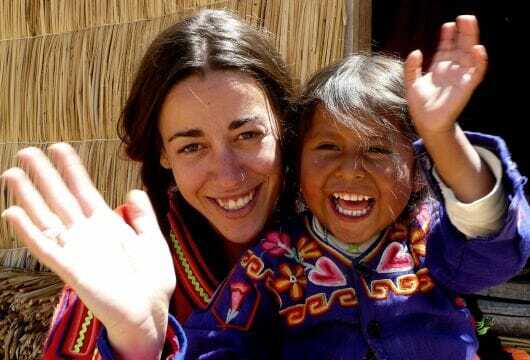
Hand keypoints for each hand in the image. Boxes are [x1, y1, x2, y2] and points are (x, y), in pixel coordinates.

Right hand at [1, 144, 175, 358]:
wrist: (149, 311)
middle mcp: (87, 234)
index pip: (84, 191)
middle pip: (59, 199)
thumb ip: (143, 216)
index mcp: (106, 225)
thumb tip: (134, 190)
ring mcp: (76, 250)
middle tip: (26, 152)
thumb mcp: (153, 240)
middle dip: (43, 175)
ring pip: (46, 218)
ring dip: (28, 197)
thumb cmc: (151, 279)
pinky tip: (11, 213)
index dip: (71, 169)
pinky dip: (28, 231)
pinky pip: (44, 248)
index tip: (59, 147)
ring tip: (11, 174)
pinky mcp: (70, 270)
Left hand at [405, 15, 487, 138]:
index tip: (447, 25)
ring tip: (470, 23)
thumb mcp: (412, 83)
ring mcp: (460, 77)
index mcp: (440, 69)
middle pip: (460, 47)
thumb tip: (416, 51)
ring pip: (469, 54)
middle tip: (464, 17)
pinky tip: (478, 48)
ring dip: (471, 39)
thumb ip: (411, 67)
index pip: (446, 48)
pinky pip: (476, 72)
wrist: (426, 124)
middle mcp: (452, 71)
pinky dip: (479, 61)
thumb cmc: (420, 106)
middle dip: (462, 32)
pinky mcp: (466, 87)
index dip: (448, 36)